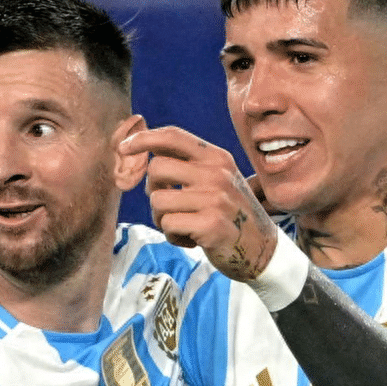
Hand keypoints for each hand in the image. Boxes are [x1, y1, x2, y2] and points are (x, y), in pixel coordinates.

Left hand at [119, 126, 278, 280]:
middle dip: (154, 190)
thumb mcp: (218, 180)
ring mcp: (215, 199)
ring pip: (157, 201)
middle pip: (156, 169)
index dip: (143, 138)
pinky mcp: (211, 226)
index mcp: (217, 158)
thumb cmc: (231, 214)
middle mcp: (217, 173)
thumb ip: (189, 165)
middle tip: (170, 205)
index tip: (124, 147)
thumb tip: (145, 150)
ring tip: (183, 225)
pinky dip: (173, 236)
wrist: (262, 249)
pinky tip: (192, 239)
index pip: (173, 136)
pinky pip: (168, 225)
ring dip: (162, 218)